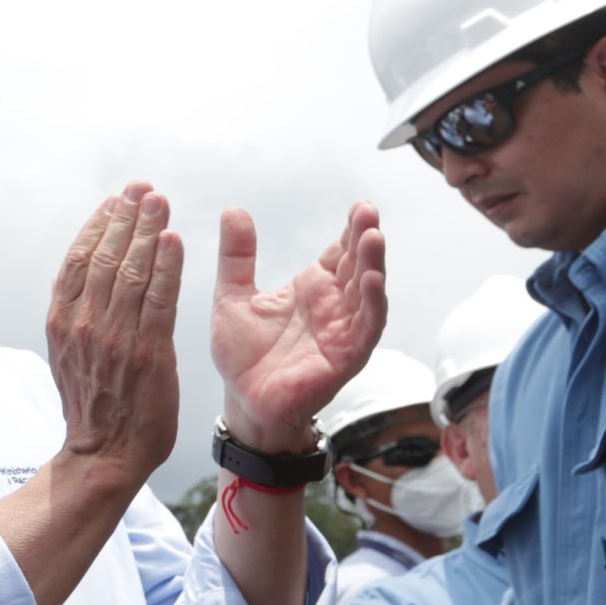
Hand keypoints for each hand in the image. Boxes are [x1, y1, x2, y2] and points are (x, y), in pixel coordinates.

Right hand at [43, 183, 183, 481]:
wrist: (106, 453)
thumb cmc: (94, 404)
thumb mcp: (67, 353)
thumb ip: (76, 315)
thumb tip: (85, 277)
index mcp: (62, 321)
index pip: (79, 259)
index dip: (97, 225)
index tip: (114, 200)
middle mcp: (84, 323)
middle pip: (105, 257)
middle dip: (125, 217)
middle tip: (142, 189)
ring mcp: (115, 338)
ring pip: (131, 271)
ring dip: (147, 231)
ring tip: (159, 201)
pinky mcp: (148, 353)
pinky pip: (158, 300)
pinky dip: (165, 267)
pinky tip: (173, 241)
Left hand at [211, 203, 386, 452]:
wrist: (242, 399)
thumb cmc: (242, 352)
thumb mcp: (231, 295)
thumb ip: (235, 255)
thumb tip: (233, 209)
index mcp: (311, 288)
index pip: (339, 253)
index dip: (350, 230)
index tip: (359, 206)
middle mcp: (333, 305)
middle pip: (357, 266)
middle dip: (365, 239)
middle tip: (368, 212)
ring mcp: (343, 330)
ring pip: (367, 292)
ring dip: (373, 265)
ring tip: (373, 237)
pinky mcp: (346, 356)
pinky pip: (366, 328)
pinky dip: (373, 305)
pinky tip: (374, 282)